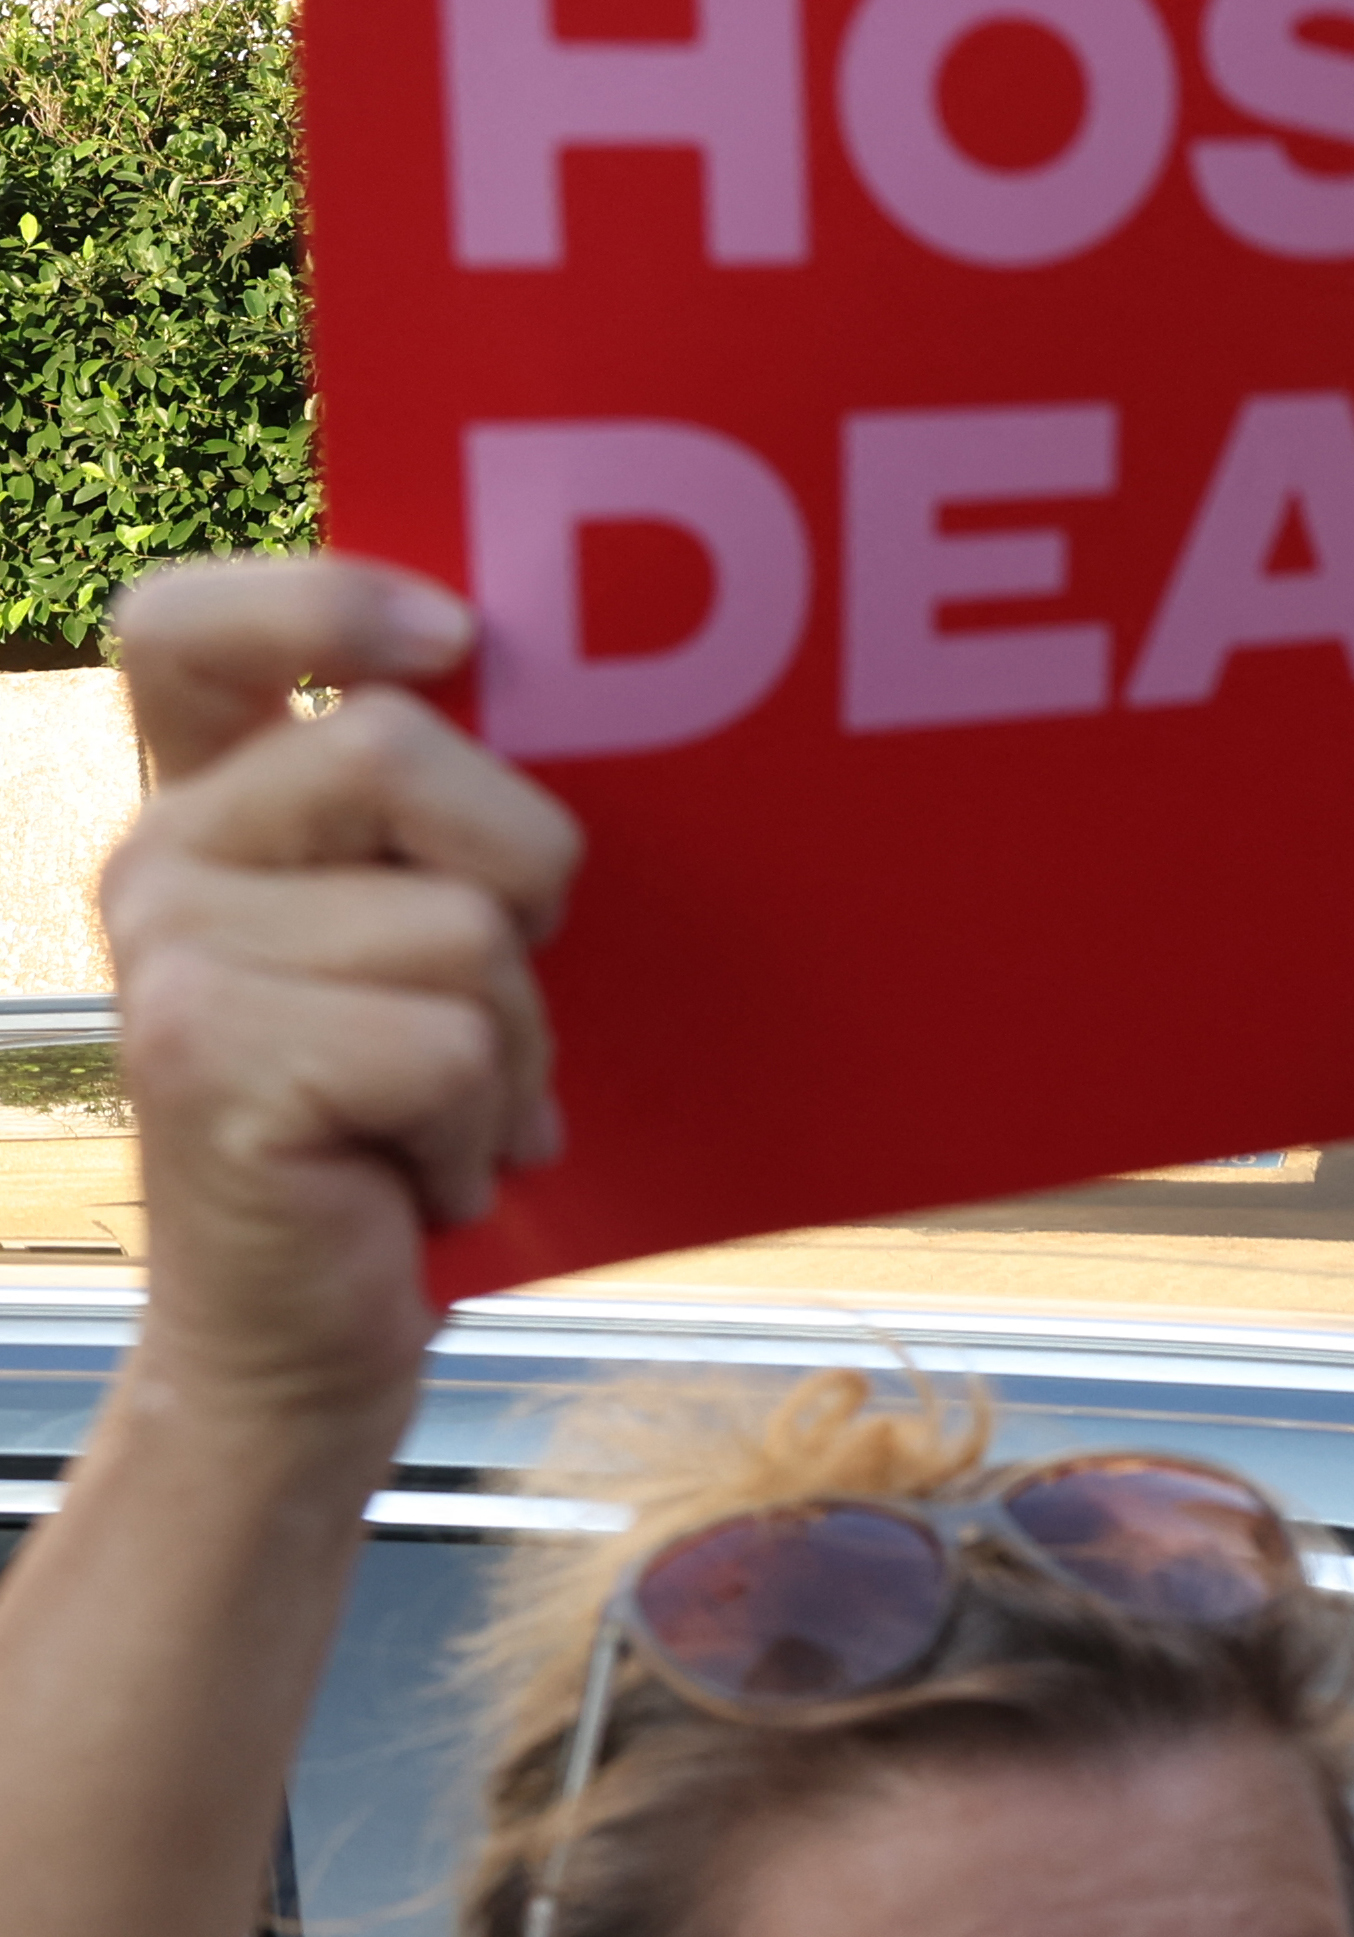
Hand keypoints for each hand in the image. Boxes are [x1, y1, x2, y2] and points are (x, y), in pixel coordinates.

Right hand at [99, 559, 578, 1439]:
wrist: (309, 1339)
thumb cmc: (406, 1132)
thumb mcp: (428, 957)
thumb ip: (438, 837)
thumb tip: (608, 720)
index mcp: (210, 811)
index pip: (187, 626)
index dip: (320, 597)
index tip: (454, 637)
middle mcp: (162, 862)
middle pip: (395, 749)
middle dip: (519, 876)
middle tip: (488, 996)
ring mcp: (172, 959)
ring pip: (457, 928)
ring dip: (509, 1045)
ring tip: (444, 1116)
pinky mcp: (213, 1060)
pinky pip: (449, 1047)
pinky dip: (478, 1129)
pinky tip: (417, 1177)